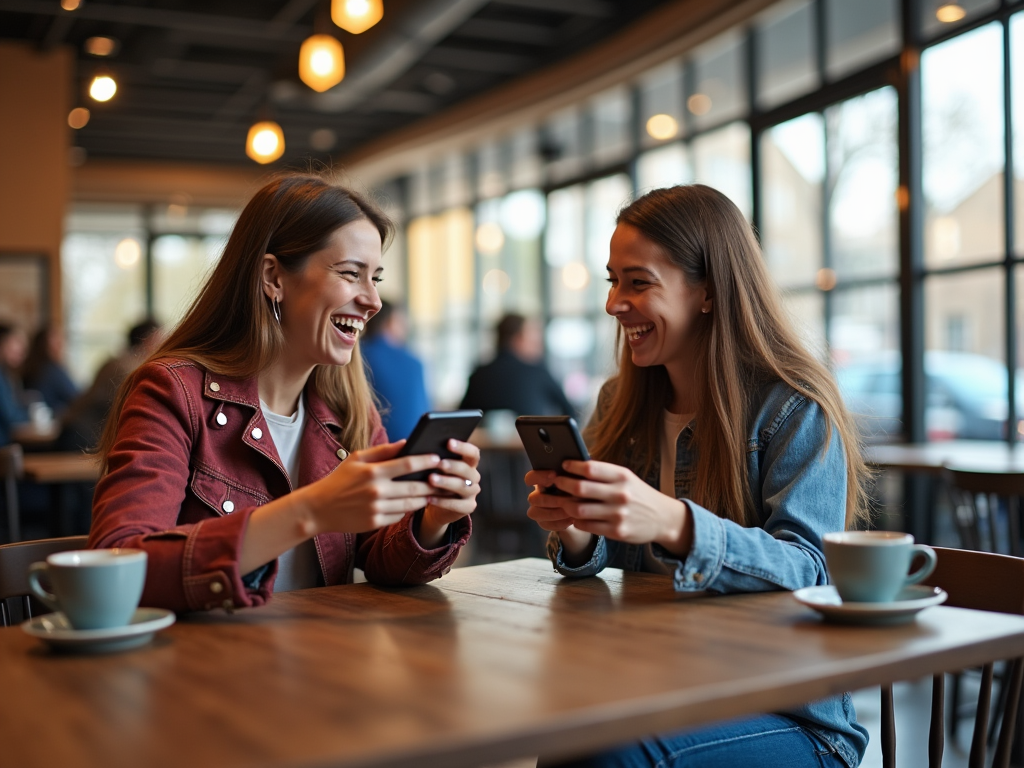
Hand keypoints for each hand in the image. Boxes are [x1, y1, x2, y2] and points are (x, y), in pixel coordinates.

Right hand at [300, 440, 439, 534]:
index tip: (438, 459)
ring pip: (410, 504)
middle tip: (444, 479)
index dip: (426, 461)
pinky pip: (399, 516)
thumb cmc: (339, 480)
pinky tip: (411, 504)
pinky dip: (406, 510)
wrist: (318, 508)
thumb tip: (406, 442)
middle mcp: (376, 491)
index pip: (408, 464)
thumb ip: (383, 450)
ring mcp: (376, 509)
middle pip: (415, 487)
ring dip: (424, 499)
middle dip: (432, 483)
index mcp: (373, 472)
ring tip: (433, 492)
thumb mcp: (356, 458)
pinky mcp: (375, 523)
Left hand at [419, 439, 480, 546]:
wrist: (435, 506)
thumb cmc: (433, 481)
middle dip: (453, 466)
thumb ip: (433, 458)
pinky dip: (443, 501)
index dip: (463, 447)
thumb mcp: (434, 468)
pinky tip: (429, 498)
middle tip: (439, 464)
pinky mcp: (468, 507)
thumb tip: (420, 445)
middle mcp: (473, 477)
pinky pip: (457, 505)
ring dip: (446, 482)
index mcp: (468, 463)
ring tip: (431, 480)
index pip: (473, 453)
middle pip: (468, 469)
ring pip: (463, 486)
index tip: (449, 442)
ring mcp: (472, 493)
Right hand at [524, 469, 594, 562]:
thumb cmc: (580, 488)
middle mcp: (536, 495)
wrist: (583, 507)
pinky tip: (572, 520)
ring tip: (572, 511)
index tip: (555, 475)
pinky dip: (559, 523)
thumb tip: (577, 468)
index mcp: (542, 480)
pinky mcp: (543, 522)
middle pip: (534, 498)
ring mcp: (537, 510)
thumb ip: (573, 474)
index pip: (531, 478)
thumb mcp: (577, 479)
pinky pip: (545, 524)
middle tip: (569, 500)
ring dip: (556, 512)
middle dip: (553, 499)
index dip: (539, 477)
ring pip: (536, 513)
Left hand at [537, 460, 692, 556]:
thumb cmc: (638, 494)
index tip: (563, 465)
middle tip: (556, 482)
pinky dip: (576, 520)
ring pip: (579, 510)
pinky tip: (576, 516)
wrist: (663, 518)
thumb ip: (603, 473)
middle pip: (580, 489)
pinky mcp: (616, 532)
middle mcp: (620, 494)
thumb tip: (574, 466)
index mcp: (622, 477)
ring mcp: (618, 515)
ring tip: (563, 501)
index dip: (572, 467)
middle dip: (562, 485)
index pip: (590, 469)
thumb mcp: (626, 478)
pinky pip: (586, 526)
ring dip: (566, 505)